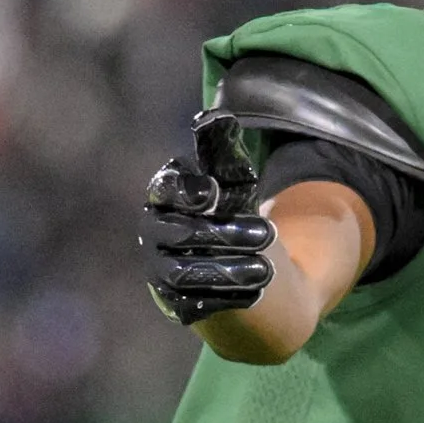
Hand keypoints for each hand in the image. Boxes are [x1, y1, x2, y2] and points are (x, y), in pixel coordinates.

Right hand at [139, 111, 276, 324]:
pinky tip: (255, 294)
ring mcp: (160, 271)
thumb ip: (223, 155)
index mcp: (164, 198)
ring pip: (185, 273)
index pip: (164, 191)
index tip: (214, 192)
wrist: (229, 263)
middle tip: (268, 234)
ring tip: (267, 270)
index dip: (186, 191)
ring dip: (228, 271)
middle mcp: (155, 234)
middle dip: (225, 234)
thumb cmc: (225, 211)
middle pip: (181, 234)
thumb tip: (216, 118)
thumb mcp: (230, 182)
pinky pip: (193, 304)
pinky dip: (225, 299)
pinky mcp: (174, 302)